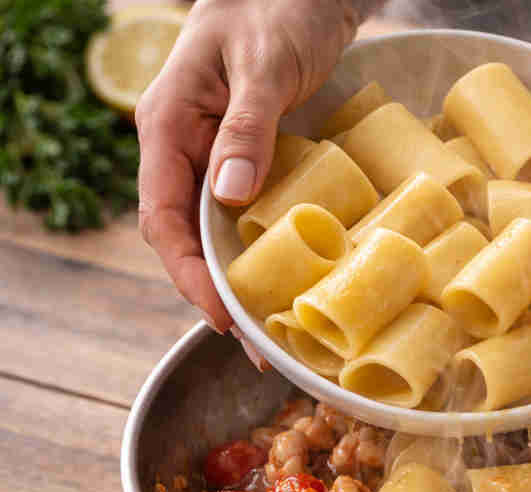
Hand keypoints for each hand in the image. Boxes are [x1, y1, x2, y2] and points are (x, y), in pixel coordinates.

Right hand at [135, 0, 361, 361]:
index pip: (164, 218)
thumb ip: (247, 127)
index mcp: (169, 126)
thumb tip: (230, 197)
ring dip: (244, 279)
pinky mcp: (253, 157)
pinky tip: (293, 280)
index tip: (220, 316)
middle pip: (189, 237)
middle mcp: (187, 148)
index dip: (188, 274)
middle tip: (258, 346)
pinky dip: (266, 249)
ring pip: (220, 231)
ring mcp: (219, 155)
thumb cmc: (276, 8)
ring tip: (277, 329)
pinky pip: (251, 212)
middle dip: (217, 294)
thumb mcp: (263, 66)